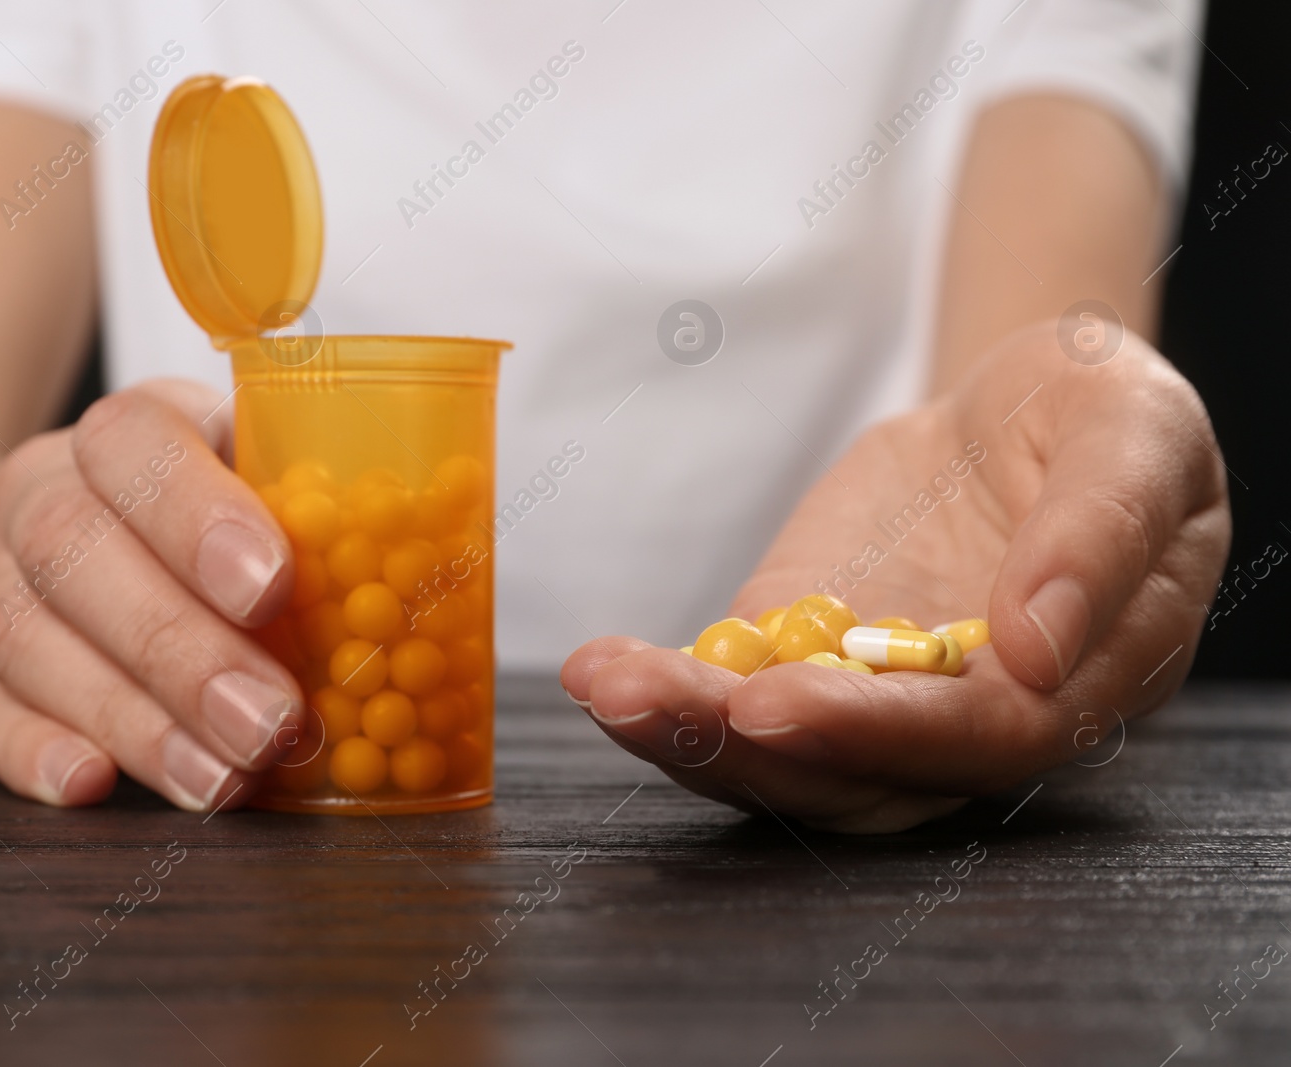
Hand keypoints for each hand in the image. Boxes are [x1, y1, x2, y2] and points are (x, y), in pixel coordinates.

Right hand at [0, 380, 302, 811]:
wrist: (68, 543)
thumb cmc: (209, 522)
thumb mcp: (265, 483)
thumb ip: (319, 508)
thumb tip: (432, 549)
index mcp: (127, 432)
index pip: (138, 442)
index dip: (197, 514)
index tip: (272, 588)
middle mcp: (44, 493)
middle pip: (77, 554)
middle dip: (182, 650)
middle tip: (270, 723)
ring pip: (29, 641)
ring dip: (132, 720)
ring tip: (220, 780)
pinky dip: (31, 751)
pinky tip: (93, 785)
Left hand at [562, 323, 1229, 831]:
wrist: (1022, 409)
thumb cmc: (1105, 421)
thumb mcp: (1137, 436)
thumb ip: (1102, 534)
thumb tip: (1038, 649)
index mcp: (1074, 687)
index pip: (977, 740)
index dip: (877, 733)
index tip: (777, 705)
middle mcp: (964, 720)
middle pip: (855, 774)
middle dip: (743, 747)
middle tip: (642, 702)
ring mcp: (873, 694)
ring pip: (782, 749)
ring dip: (686, 729)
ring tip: (603, 683)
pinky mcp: (805, 655)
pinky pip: (737, 694)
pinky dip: (671, 689)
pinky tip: (601, 669)